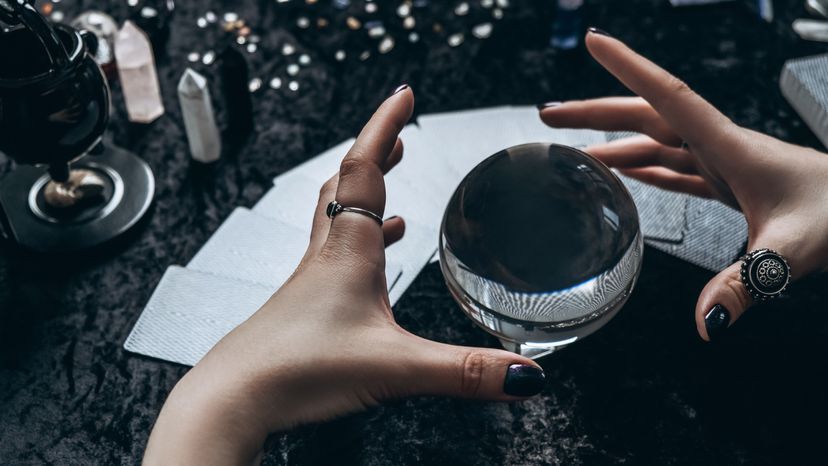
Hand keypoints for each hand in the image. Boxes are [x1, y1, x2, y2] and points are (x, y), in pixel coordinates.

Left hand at [144, 86, 545, 465]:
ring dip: (365, 192)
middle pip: (347, 183)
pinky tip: (372, 265)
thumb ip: (463, 370)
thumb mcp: (395, 366)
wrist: (234, 397)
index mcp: (349, 250)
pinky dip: (360, 243)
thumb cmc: (298, 369)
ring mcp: (313, 280)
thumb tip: (523, 374)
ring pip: (338, 217)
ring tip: (390, 183)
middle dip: (376, 151)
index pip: (365, 168)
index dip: (385, 126)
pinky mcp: (307, 306)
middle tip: (399, 133)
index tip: (403, 95)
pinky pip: (336, 257)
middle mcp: (327, 256)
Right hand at [539, 29, 827, 341]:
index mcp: (729, 146)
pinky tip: (625, 173)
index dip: (629, 68)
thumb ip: (746, 283)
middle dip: (595, 112)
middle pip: (646, 117)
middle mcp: (721, 147)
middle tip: (551, 113)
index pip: (669, 96)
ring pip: (655, 142)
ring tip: (574, 150)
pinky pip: (675, 169)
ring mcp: (723, 164)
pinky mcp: (729, 184)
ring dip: (612, 141)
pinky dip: (643, 168)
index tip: (596, 43)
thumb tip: (707, 320)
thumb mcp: (791, 250)